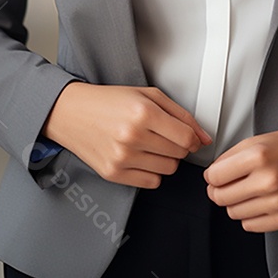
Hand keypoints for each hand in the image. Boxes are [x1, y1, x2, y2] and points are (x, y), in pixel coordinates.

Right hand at [42, 83, 211, 188]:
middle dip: (178, 146)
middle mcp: (133, 136)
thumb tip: (205, 138)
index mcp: (143, 112)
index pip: (186, 138)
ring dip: (165, 159)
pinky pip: (151, 182)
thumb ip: (181, 115)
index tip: (190, 137)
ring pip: (167, 169)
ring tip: (149, 144)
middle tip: (163, 136)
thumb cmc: (109, 101)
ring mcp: (122, 157)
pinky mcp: (113, 173)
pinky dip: (151, 171)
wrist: (72, 112)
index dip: (193, 139)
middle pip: (179, 154)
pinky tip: (140, 156)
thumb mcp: (148, 95)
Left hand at [203, 118, 277, 231]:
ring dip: (234, 203)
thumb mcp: (257, 140)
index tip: (213, 175)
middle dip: (218, 190)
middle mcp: (268, 181)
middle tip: (226, 184)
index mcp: (259, 156)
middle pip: (221, 197)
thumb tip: (211, 175)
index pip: (215, 177)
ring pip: (233, 213)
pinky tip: (258, 201)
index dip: (211, 176)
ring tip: (247, 189)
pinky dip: (249, 215)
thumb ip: (230, 157)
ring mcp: (277, 202)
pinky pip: (251, 225)